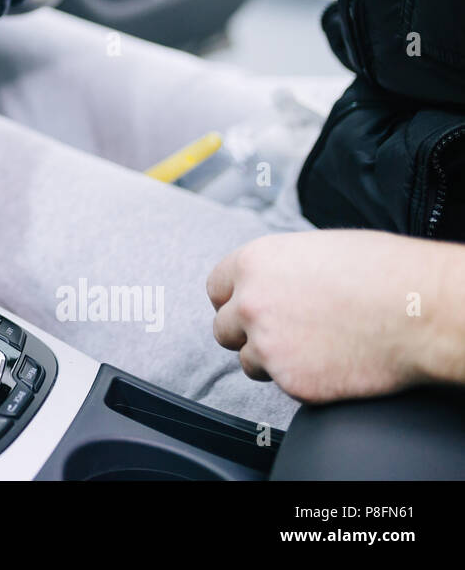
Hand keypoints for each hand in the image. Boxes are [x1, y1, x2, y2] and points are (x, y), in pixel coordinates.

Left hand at [207, 230, 464, 402]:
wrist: (419, 310)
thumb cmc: (383, 272)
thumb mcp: (315, 249)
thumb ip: (279, 269)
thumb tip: (271, 283)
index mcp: (254, 264)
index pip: (216, 289)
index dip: (233, 300)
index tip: (246, 309)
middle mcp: (251, 304)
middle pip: (224, 328)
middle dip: (247, 333)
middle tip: (281, 333)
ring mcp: (268, 345)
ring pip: (249, 361)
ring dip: (272, 359)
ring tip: (313, 348)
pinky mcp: (292, 382)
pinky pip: (284, 385)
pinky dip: (303, 379)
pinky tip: (331, 363)